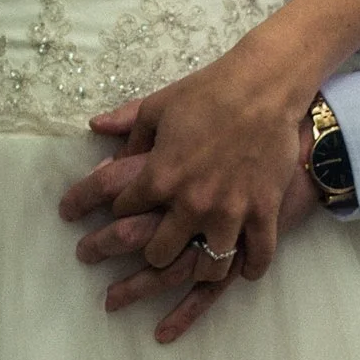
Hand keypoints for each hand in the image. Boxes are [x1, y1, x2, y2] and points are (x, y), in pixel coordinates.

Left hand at [59, 62, 316, 341]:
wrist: (266, 86)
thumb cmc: (210, 91)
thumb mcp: (159, 105)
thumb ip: (127, 125)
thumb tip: (96, 128)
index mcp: (160, 176)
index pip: (120, 209)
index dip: (105, 212)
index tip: (92, 215)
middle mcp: (191, 203)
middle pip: (157, 252)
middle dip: (146, 256)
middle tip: (143, 255)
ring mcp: (229, 212)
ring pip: (206, 266)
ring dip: (195, 270)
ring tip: (190, 267)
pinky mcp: (263, 213)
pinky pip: (256, 256)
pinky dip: (250, 269)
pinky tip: (244, 272)